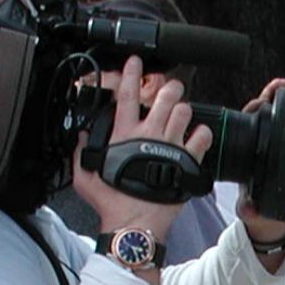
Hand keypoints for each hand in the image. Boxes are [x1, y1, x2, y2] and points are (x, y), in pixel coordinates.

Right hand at [71, 55, 212, 237]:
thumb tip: (82, 136)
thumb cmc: (112, 202)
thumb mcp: (85, 175)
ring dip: (184, 110)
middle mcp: (148, 134)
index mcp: (123, 134)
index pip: (126, 94)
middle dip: (169, 88)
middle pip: (165, 95)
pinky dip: (202, 133)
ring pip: (185, 111)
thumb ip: (82, 151)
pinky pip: (202, 136)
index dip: (130, 72)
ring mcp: (170, 145)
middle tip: (170, 90)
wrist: (134, 223)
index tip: (135, 61)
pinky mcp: (187, 160)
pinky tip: (197, 137)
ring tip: (181, 116)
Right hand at [236, 78, 284, 239]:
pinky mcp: (259, 151)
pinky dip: (260, 111)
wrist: (268, 223)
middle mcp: (282, 154)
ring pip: (271, 121)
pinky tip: (260, 99)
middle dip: (281, 102)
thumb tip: (248, 209)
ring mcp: (270, 150)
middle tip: (279, 85)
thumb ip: (251, 211)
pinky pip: (260, 127)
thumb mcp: (258, 216)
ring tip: (275, 85)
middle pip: (282, 122)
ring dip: (271, 101)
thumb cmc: (269, 217)